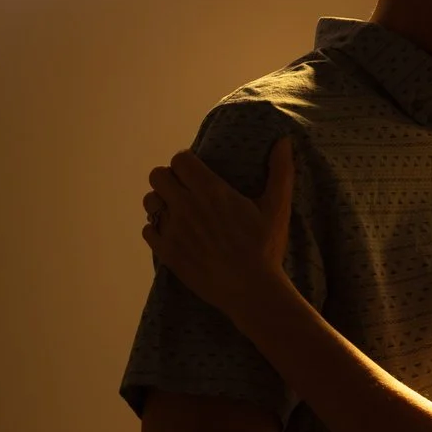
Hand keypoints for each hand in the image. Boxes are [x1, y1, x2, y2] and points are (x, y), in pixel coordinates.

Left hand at [144, 137, 294, 319]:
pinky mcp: (167, 252)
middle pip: (157, 175)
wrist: (251, 291)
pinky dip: (157, 230)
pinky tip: (174, 234)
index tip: (196, 171)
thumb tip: (284, 140)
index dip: (186, 163)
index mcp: (212, 191)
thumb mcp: (277, 208)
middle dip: (169, 179)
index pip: (180, 159)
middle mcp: (187, 206)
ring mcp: (174, 230)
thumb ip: (280, 172)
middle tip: (184, 190)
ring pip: (149, 201)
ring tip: (177, 211)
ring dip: (161, 203)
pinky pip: (147, 230)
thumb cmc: (266, 248)